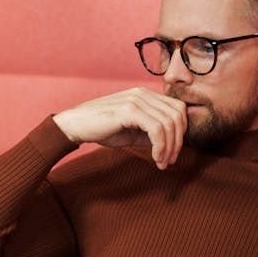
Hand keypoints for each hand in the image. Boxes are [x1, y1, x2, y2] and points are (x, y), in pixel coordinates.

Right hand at [52, 87, 186, 169]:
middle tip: (169, 161)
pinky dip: (160, 146)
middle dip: (178, 142)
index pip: (177, 109)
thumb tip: (172, 144)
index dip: (181, 132)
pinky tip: (155, 158)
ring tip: (161, 162)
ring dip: (169, 148)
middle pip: (177, 116)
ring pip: (169, 123)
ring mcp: (136, 100)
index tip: (172, 152)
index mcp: (145, 95)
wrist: (76, 125)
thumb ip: (151, 134)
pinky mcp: (129, 110)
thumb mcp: (132, 132)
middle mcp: (143, 94)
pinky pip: (156, 129)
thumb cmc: (101, 129)